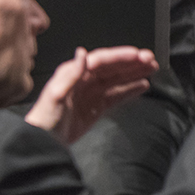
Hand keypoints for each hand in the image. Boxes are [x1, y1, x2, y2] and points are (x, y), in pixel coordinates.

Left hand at [24, 46, 156, 144]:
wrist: (43, 141)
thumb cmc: (44, 118)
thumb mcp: (55, 94)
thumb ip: (71, 74)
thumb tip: (82, 53)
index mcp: (73, 73)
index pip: (101, 60)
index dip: (120, 56)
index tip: (138, 55)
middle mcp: (83, 80)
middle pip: (112, 68)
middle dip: (132, 63)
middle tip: (151, 60)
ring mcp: (91, 94)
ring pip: (117, 80)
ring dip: (134, 73)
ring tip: (152, 69)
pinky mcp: (96, 107)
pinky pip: (116, 95)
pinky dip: (130, 90)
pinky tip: (142, 86)